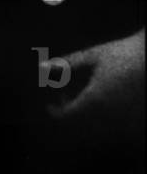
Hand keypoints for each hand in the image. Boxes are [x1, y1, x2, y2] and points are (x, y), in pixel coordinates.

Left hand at [45, 28, 144, 142]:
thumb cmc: (121, 53)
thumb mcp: (91, 55)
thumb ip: (66, 63)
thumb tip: (43, 67)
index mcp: (94, 97)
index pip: (68, 115)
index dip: (56, 112)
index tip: (49, 105)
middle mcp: (108, 111)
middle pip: (81, 120)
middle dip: (69, 109)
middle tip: (63, 95)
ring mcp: (121, 115)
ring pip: (95, 120)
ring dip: (83, 110)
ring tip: (81, 93)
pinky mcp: (130, 114)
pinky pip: (110, 118)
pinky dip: (99, 110)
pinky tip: (100, 95)